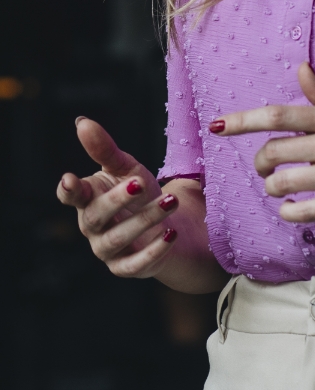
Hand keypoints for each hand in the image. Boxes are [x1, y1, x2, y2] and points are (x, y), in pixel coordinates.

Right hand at [57, 118, 178, 278]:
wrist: (165, 224)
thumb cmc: (139, 193)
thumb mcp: (126, 168)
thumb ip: (105, 149)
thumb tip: (82, 122)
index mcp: (88, 199)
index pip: (70, 196)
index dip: (69, 190)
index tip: (70, 179)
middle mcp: (92, 226)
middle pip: (97, 215)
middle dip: (118, 199)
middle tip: (141, 182)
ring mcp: (107, 249)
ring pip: (119, 238)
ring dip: (145, 219)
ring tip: (170, 201)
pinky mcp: (127, 267)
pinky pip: (136, 264)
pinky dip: (154, 250)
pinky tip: (171, 233)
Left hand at [209, 62, 314, 222]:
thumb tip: (301, 68)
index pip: (278, 115)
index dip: (243, 120)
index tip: (216, 126)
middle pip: (272, 151)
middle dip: (261, 161)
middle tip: (266, 166)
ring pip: (281, 183)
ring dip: (273, 187)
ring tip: (280, 186)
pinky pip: (298, 211)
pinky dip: (288, 210)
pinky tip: (293, 206)